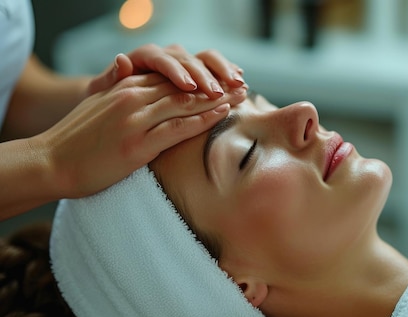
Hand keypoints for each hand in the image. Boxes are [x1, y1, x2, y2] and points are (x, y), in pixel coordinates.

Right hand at [36, 73, 246, 197]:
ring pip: (185, 103)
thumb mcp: (96, 104)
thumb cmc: (75, 139)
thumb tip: (127, 69)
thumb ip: (116, 87)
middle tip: (242, 84)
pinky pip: (177, 127)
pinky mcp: (137, 143)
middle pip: (184, 87)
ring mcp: (135, 119)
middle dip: (217, 85)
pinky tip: (222, 114)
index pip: (170, 78)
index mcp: (124, 88)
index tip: (224, 80)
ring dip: (218, 98)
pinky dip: (202, 119)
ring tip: (242, 95)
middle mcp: (132, 98)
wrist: (50, 162)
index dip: (200, 78)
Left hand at [86, 44, 245, 99]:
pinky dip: (227, 72)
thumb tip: (121, 60)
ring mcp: (182, 62)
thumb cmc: (107, 103)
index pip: (162, 59)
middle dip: (206, 75)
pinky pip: (214, 67)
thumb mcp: (103, 92)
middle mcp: (165, 55)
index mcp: (143, 57)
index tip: (188, 86)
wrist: (117, 105)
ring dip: (223, 71)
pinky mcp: (195, 72)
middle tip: (218, 91)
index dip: (176, 72)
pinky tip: (240, 80)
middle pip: (188, 58)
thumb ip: (111, 78)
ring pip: (205, 58)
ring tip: (236, 84)